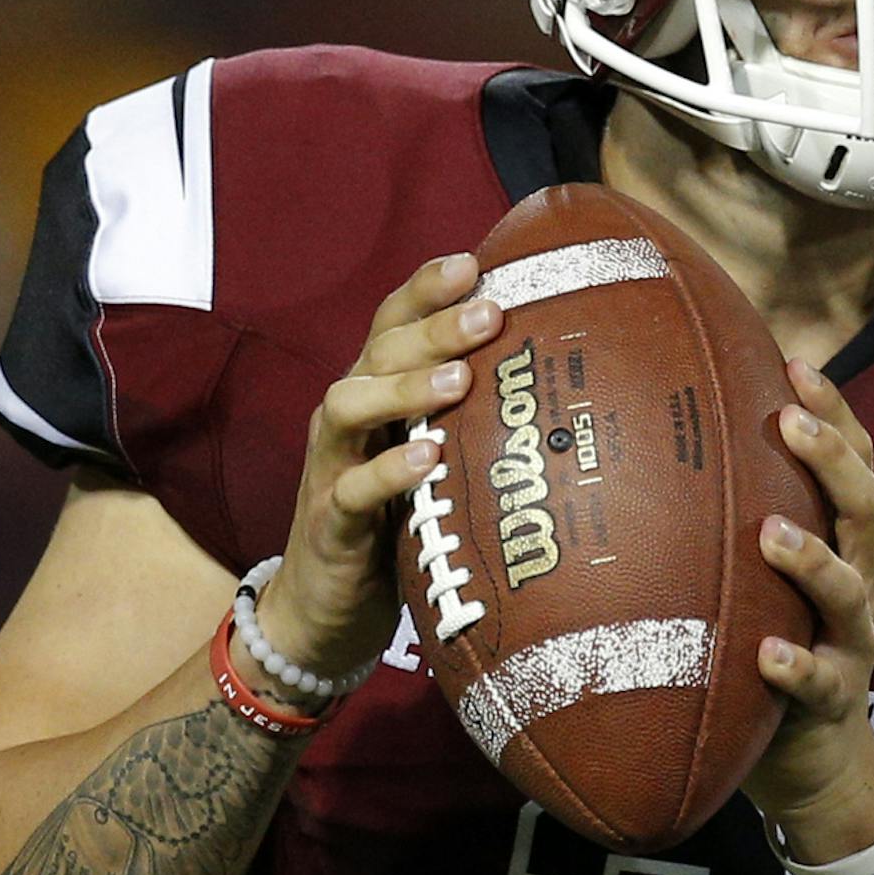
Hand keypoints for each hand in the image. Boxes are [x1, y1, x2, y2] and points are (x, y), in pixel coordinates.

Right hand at [254, 253, 503, 683]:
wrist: (324, 612)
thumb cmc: (394, 527)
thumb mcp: (435, 466)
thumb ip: (469, 424)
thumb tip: (550, 392)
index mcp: (375, 395)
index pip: (393, 324)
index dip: (425, 290)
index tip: (475, 262)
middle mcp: (347, 420)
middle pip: (378, 351)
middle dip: (432, 326)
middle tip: (489, 312)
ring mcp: (332, 468)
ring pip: (352, 405)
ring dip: (406, 387)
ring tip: (460, 379)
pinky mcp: (329, 523)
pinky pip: (353, 490)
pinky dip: (389, 471)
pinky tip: (428, 459)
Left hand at [742, 359, 873, 864]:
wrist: (813, 763)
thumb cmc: (772, 645)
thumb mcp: (758, 577)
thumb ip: (729, 521)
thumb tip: (646, 448)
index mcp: (846, 542)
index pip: (853, 462)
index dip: (834, 411)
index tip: (796, 362)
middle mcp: (861, 581)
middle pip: (864, 506)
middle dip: (831, 458)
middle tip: (788, 420)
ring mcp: (851, 642)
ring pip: (849, 589)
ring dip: (813, 557)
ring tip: (772, 533)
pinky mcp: (834, 701)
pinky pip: (817, 681)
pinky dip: (794, 665)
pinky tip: (766, 652)